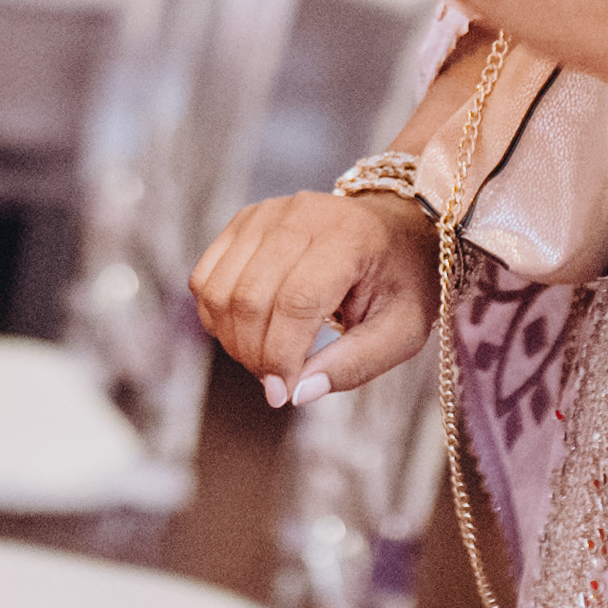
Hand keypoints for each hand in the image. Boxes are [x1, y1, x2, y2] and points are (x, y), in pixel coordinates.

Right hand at [192, 188, 438, 403]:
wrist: (395, 228)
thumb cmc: (400, 282)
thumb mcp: (401, 332)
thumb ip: (354, 365)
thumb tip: (296, 394)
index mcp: (349, 238)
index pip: (296, 303)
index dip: (280, 356)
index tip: (281, 395)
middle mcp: (302, 215)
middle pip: (250, 298)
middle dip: (254, 354)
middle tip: (275, 382)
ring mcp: (267, 213)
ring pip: (220, 289)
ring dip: (232, 339)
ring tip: (264, 358)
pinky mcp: (244, 220)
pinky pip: (206, 276)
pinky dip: (216, 315)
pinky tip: (246, 332)